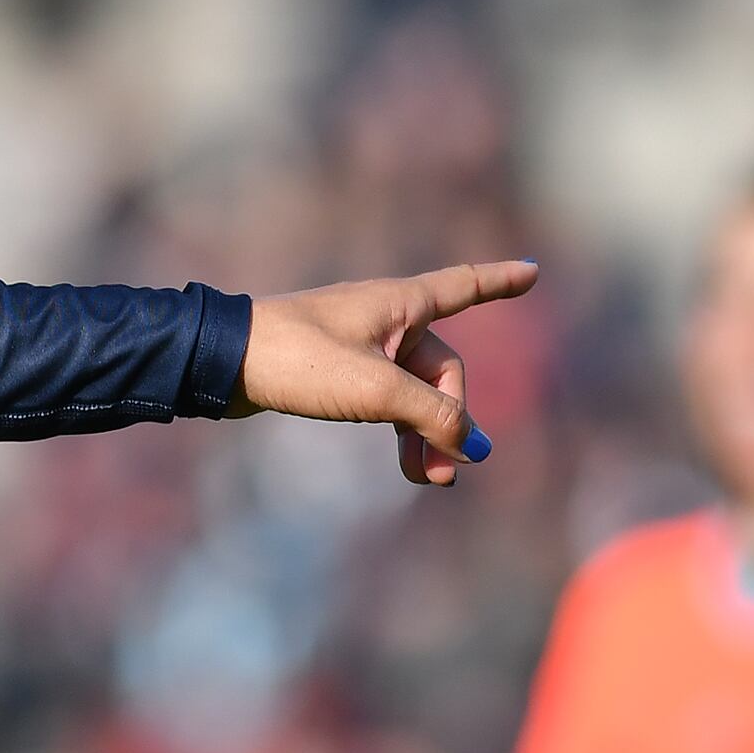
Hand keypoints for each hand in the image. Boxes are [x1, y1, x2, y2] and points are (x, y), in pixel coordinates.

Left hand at [236, 261, 536, 485]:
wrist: (221, 363)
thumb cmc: (299, 360)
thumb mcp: (376, 390)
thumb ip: (431, 415)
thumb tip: (471, 445)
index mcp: (399, 303)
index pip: (464, 286)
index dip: (499, 282)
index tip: (532, 272)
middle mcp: (383, 317)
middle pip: (440, 369)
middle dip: (448, 419)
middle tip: (446, 472)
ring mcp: (357, 345)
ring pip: (411, 390)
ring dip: (424, 433)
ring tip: (430, 480)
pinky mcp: (332, 371)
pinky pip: (382, 398)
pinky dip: (396, 428)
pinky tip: (405, 461)